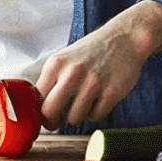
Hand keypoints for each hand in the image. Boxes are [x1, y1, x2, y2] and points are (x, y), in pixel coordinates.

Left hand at [36, 0, 161, 129]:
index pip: (37, 99)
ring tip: (86, 100)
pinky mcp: (110, 93)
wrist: (124, 39)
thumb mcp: (65, 59)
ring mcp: (92, 83)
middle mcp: (72, 73)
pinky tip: (100, 98)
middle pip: (49, 113)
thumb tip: (40, 107)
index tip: (47, 114)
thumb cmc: (93, 51)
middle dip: (54, 121)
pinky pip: (95, 117)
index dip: (41, 111)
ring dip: (79, 114)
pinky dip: (96, 112)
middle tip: (60, 119)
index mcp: (56, 64)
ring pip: (74, 119)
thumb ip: (52, 80)